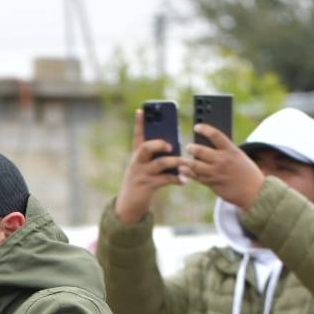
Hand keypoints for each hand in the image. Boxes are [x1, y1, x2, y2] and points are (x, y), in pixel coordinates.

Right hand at [115, 109, 184, 224]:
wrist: (129, 204)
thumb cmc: (142, 180)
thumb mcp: (144, 166)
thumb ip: (155, 155)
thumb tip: (174, 145)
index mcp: (137, 154)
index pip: (137, 135)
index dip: (139, 123)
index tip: (141, 110)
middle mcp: (137, 162)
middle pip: (145, 148)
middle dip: (159, 144)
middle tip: (171, 145)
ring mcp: (141, 174)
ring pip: (159, 164)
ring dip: (174, 161)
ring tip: (184, 161)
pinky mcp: (147, 186)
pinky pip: (165, 180)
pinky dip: (176, 179)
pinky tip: (184, 180)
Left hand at [181, 124, 264, 210]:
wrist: (255, 192)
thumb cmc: (247, 173)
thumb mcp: (239, 157)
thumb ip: (225, 152)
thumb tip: (207, 147)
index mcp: (232, 150)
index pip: (216, 135)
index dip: (205, 129)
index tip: (197, 127)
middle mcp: (223, 160)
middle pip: (201, 151)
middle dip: (192, 148)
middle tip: (189, 147)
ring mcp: (217, 173)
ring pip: (196, 165)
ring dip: (187, 162)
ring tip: (183, 161)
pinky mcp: (212, 184)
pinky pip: (197, 177)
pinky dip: (189, 173)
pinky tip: (184, 170)